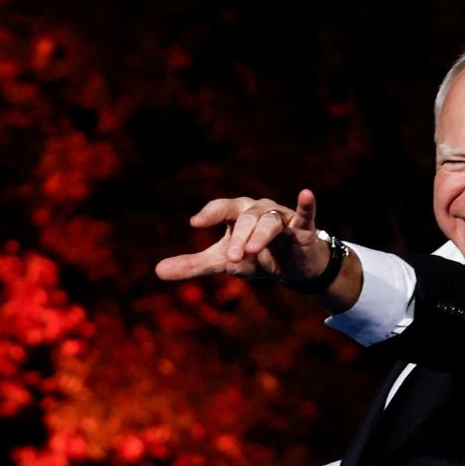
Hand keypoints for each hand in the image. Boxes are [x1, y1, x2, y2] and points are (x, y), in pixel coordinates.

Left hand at [155, 189, 326, 283]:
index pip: (221, 208)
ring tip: (251, 251)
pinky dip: (306, 205)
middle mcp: (258, 209)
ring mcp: (281, 216)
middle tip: (231, 258)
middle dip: (238, 237)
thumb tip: (158, 271)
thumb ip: (194, 265)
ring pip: (269, 221)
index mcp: (236, 214)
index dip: (209, 214)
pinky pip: (305, 214)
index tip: (195, 223)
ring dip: (260, 235)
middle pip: (245, 218)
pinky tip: (306, 194)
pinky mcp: (303, 228)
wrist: (294, 267)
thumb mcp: (224, 261)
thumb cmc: (256, 256)